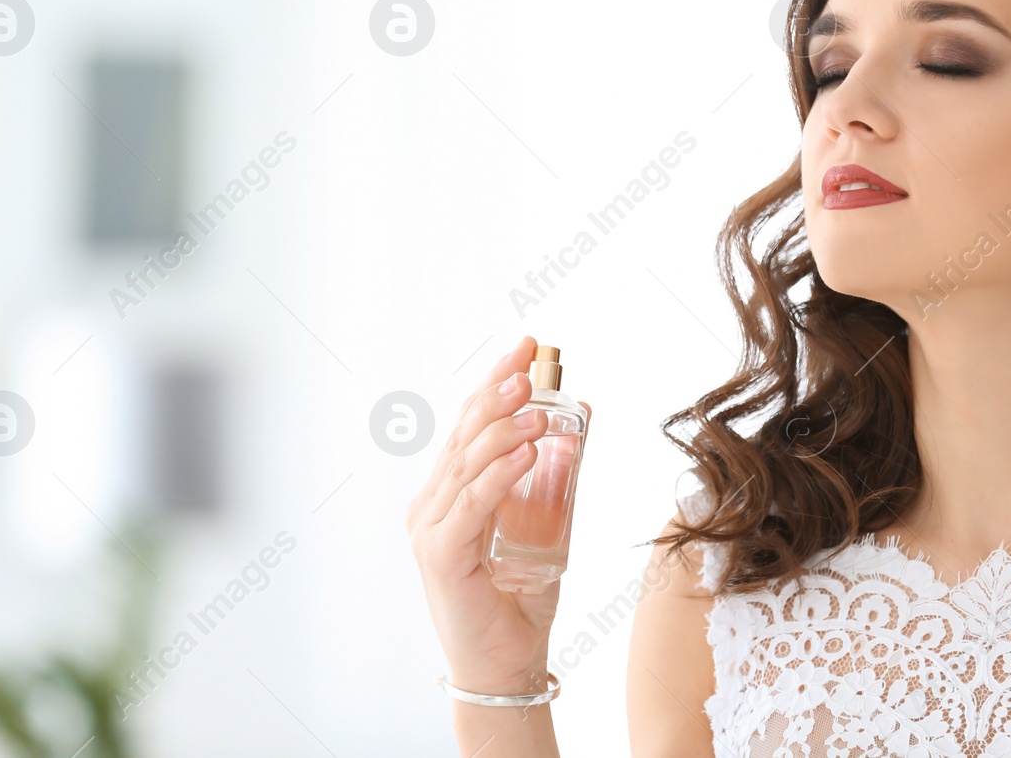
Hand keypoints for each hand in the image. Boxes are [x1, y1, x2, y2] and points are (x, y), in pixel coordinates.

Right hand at [406, 336, 591, 695]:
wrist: (505, 664)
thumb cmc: (519, 598)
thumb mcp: (547, 522)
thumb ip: (556, 473)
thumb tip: (579, 418)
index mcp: (450, 492)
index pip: (470, 423)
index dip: (496, 381)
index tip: (524, 346)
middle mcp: (432, 504)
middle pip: (463, 434)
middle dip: (497, 394)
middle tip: (527, 364)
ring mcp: (431, 528)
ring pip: (466, 463)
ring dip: (503, 429)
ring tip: (536, 406)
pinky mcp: (440, 555)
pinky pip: (472, 504)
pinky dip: (500, 474)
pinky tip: (527, 452)